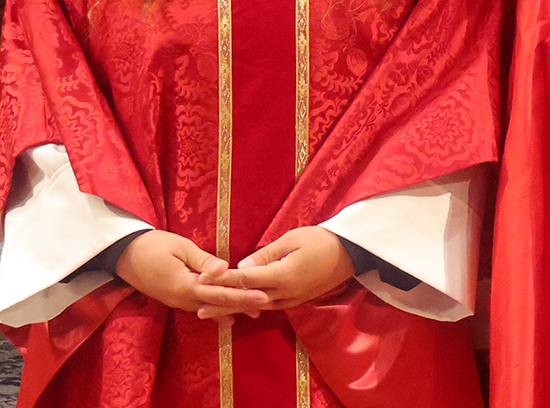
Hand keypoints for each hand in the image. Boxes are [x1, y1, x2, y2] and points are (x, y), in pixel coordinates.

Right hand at [114, 230, 269, 319]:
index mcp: (185, 285)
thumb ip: (202, 260)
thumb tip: (224, 269)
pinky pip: (200, 306)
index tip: (263, 294)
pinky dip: (216, 310)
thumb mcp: (180, 246)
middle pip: (218, 303)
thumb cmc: (153, 245)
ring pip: (210, 307)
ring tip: (254, 309)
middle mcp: (183, 298)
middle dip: (242, 304)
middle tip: (266, 303)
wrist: (124, 255)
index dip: (242, 295)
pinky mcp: (176, 299)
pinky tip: (229, 318)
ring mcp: (178, 301)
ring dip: (231, 307)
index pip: (220, 293)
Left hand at [200, 226, 354, 316]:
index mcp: (283, 275)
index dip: (223, 281)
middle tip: (198, 308)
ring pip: (257, 306)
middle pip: (248, 299)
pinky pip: (270, 305)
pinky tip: (240, 307)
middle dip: (223, 303)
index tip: (203, 280)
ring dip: (235, 307)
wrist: (351, 253)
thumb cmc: (321, 239)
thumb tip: (242, 266)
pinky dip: (252, 306)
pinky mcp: (297, 300)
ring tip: (213, 311)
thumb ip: (266, 254)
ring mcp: (293, 299)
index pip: (246, 280)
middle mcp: (286, 292)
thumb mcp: (292, 239)